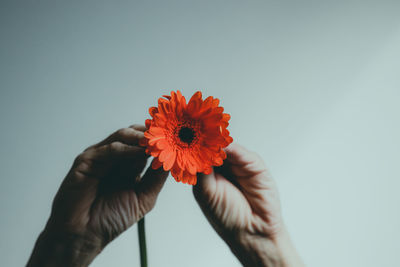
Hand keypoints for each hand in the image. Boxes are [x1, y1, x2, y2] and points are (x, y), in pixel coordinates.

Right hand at [27, 125, 167, 266]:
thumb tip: (174, 159)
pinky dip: (126, 148)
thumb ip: (157, 178)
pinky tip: (140, 151)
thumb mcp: (144, 197)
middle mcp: (115, 157)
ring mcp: (100, 156)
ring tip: (157, 140)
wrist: (84, 235)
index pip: (146, 145)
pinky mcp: (86, 160)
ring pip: (122, 136)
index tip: (178, 137)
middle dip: (152, 133)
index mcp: (128, 164)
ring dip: (141, 137)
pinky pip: (109, 149)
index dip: (161, 140)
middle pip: (135, 135)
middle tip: (169, 132)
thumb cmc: (112, 218)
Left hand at [193, 143, 303, 266]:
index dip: (192, 144)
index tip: (183, 133)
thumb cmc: (227, 217)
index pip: (199, 153)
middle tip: (194, 128)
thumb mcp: (204, 191)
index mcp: (207, 174)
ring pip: (226, 146)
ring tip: (206, 133)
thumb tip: (195, 147)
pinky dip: (232, 147)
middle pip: (213, 146)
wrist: (253, 231)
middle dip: (204, 138)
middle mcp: (223, 167)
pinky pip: (242, 152)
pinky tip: (222, 145)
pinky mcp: (254, 165)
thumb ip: (201, 168)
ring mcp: (238, 164)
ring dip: (217, 139)